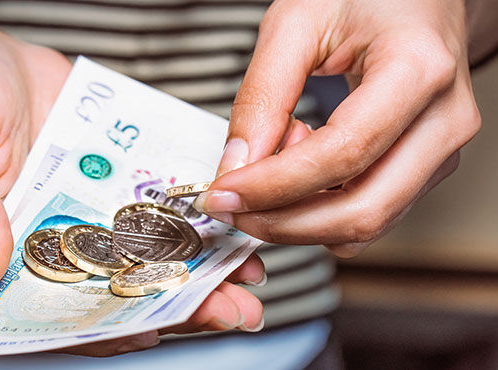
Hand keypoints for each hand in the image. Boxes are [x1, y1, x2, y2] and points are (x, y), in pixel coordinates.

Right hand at [0, 31, 264, 355]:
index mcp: (8, 251)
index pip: (59, 310)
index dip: (107, 329)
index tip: (156, 332)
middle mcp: (55, 239)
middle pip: (118, 287)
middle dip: (178, 304)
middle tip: (234, 310)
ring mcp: (90, 209)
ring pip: (148, 251)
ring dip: (200, 267)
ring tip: (249, 274)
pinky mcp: (115, 177)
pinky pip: (157, 202)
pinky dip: (195, 215)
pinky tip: (235, 221)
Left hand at [194, 0, 480, 256]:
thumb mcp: (297, 23)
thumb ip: (262, 95)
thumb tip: (237, 164)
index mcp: (419, 70)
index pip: (342, 153)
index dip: (274, 185)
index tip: (225, 193)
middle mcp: (444, 120)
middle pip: (363, 209)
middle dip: (284, 223)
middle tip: (234, 209)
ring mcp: (440, 150)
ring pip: (369, 223)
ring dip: (303, 219)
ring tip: (276, 162)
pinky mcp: (427, 168)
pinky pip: (372, 214)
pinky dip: (325, 211)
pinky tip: (304, 170)